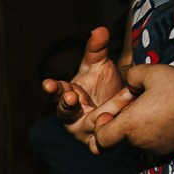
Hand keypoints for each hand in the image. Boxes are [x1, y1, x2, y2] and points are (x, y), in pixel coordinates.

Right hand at [41, 25, 134, 151]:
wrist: (124, 106)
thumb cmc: (104, 85)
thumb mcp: (99, 65)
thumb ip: (96, 49)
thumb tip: (99, 29)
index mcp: (65, 95)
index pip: (55, 92)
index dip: (51, 89)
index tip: (49, 84)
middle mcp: (70, 115)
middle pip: (64, 111)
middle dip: (67, 104)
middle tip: (71, 96)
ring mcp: (82, 131)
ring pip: (87, 125)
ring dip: (102, 111)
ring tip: (122, 97)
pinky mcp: (98, 144)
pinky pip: (100, 143)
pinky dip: (107, 135)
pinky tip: (117, 123)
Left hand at [96, 63, 173, 154]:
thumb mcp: (152, 72)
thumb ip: (131, 75)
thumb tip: (126, 82)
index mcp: (130, 126)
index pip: (101, 140)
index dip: (101, 127)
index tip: (112, 112)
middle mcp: (140, 142)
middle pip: (119, 138)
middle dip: (122, 123)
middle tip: (138, 104)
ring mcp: (155, 148)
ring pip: (136, 140)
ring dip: (139, 127)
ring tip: (155, 107)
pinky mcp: (170, 150)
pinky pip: (153, 143)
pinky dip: (154, 131)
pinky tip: (167, 114)